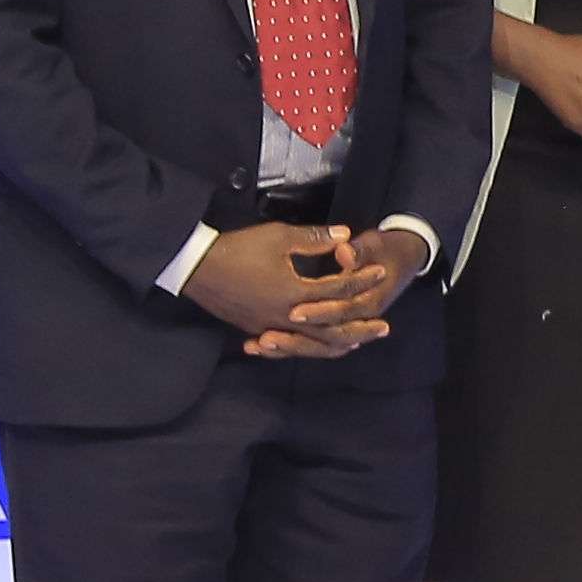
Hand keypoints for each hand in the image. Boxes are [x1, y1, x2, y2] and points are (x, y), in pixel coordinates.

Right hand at [189, 218, 422, 354]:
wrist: (197, 267)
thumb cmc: (239, 249)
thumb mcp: (280, 237)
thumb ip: (315, 238)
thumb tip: (345, 236)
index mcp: (296, 294)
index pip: (338, 289)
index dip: (361, 278)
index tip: (380, 271)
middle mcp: (286, 317)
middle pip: (332, 329)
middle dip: (360, 328)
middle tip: (384, 328)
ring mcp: (270, 326)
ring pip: (312, 344)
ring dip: (337, 342)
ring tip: (356, 341)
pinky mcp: (256, 329)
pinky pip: (291, 344)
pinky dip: (309, 345)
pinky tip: (315, 342)